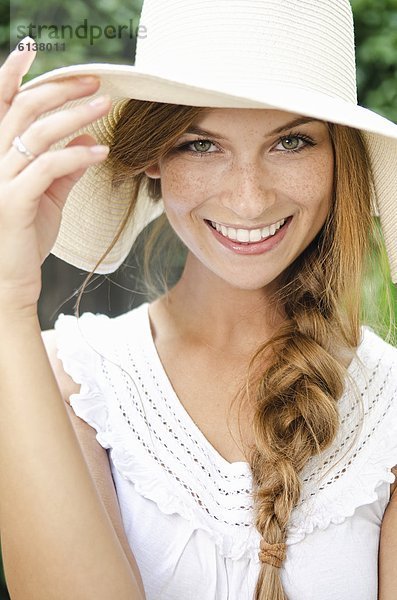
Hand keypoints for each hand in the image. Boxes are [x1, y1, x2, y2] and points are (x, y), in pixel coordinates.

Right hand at [0, 38, 111, 314]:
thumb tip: (86, 138)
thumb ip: (64, 166)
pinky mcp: (12, 201)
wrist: (10, 278)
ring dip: (75, 116)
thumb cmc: (25, 236)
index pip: (0, 105)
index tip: (31, 50)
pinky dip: (77, 156)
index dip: (11, 75)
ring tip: (104, 106)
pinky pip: (48, 167)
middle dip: (60, 90)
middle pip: (24, 110)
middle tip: (94, 84)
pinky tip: (100, 153)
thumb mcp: (47, 195)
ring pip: (37, 133)